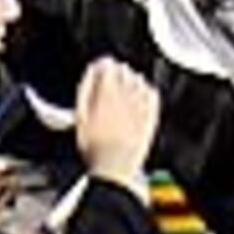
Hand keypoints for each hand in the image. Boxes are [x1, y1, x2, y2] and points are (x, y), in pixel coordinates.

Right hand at [76, 59, 160, 189]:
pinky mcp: (151, 115)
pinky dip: (146, 92)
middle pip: (125, 70)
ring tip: (123, 91)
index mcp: (107, 93)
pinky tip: (139, 98)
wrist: (114, 168)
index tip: (100, 68)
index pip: (108, 65)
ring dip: (131, 81)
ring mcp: (141, 105)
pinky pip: (153, 94)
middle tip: (110, 81)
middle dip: (117, 72)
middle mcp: (127, 95)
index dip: (102, 65)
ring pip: (139, 80)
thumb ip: (86, 90)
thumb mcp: (80, 116)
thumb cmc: (94, 147)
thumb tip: (92, 72)